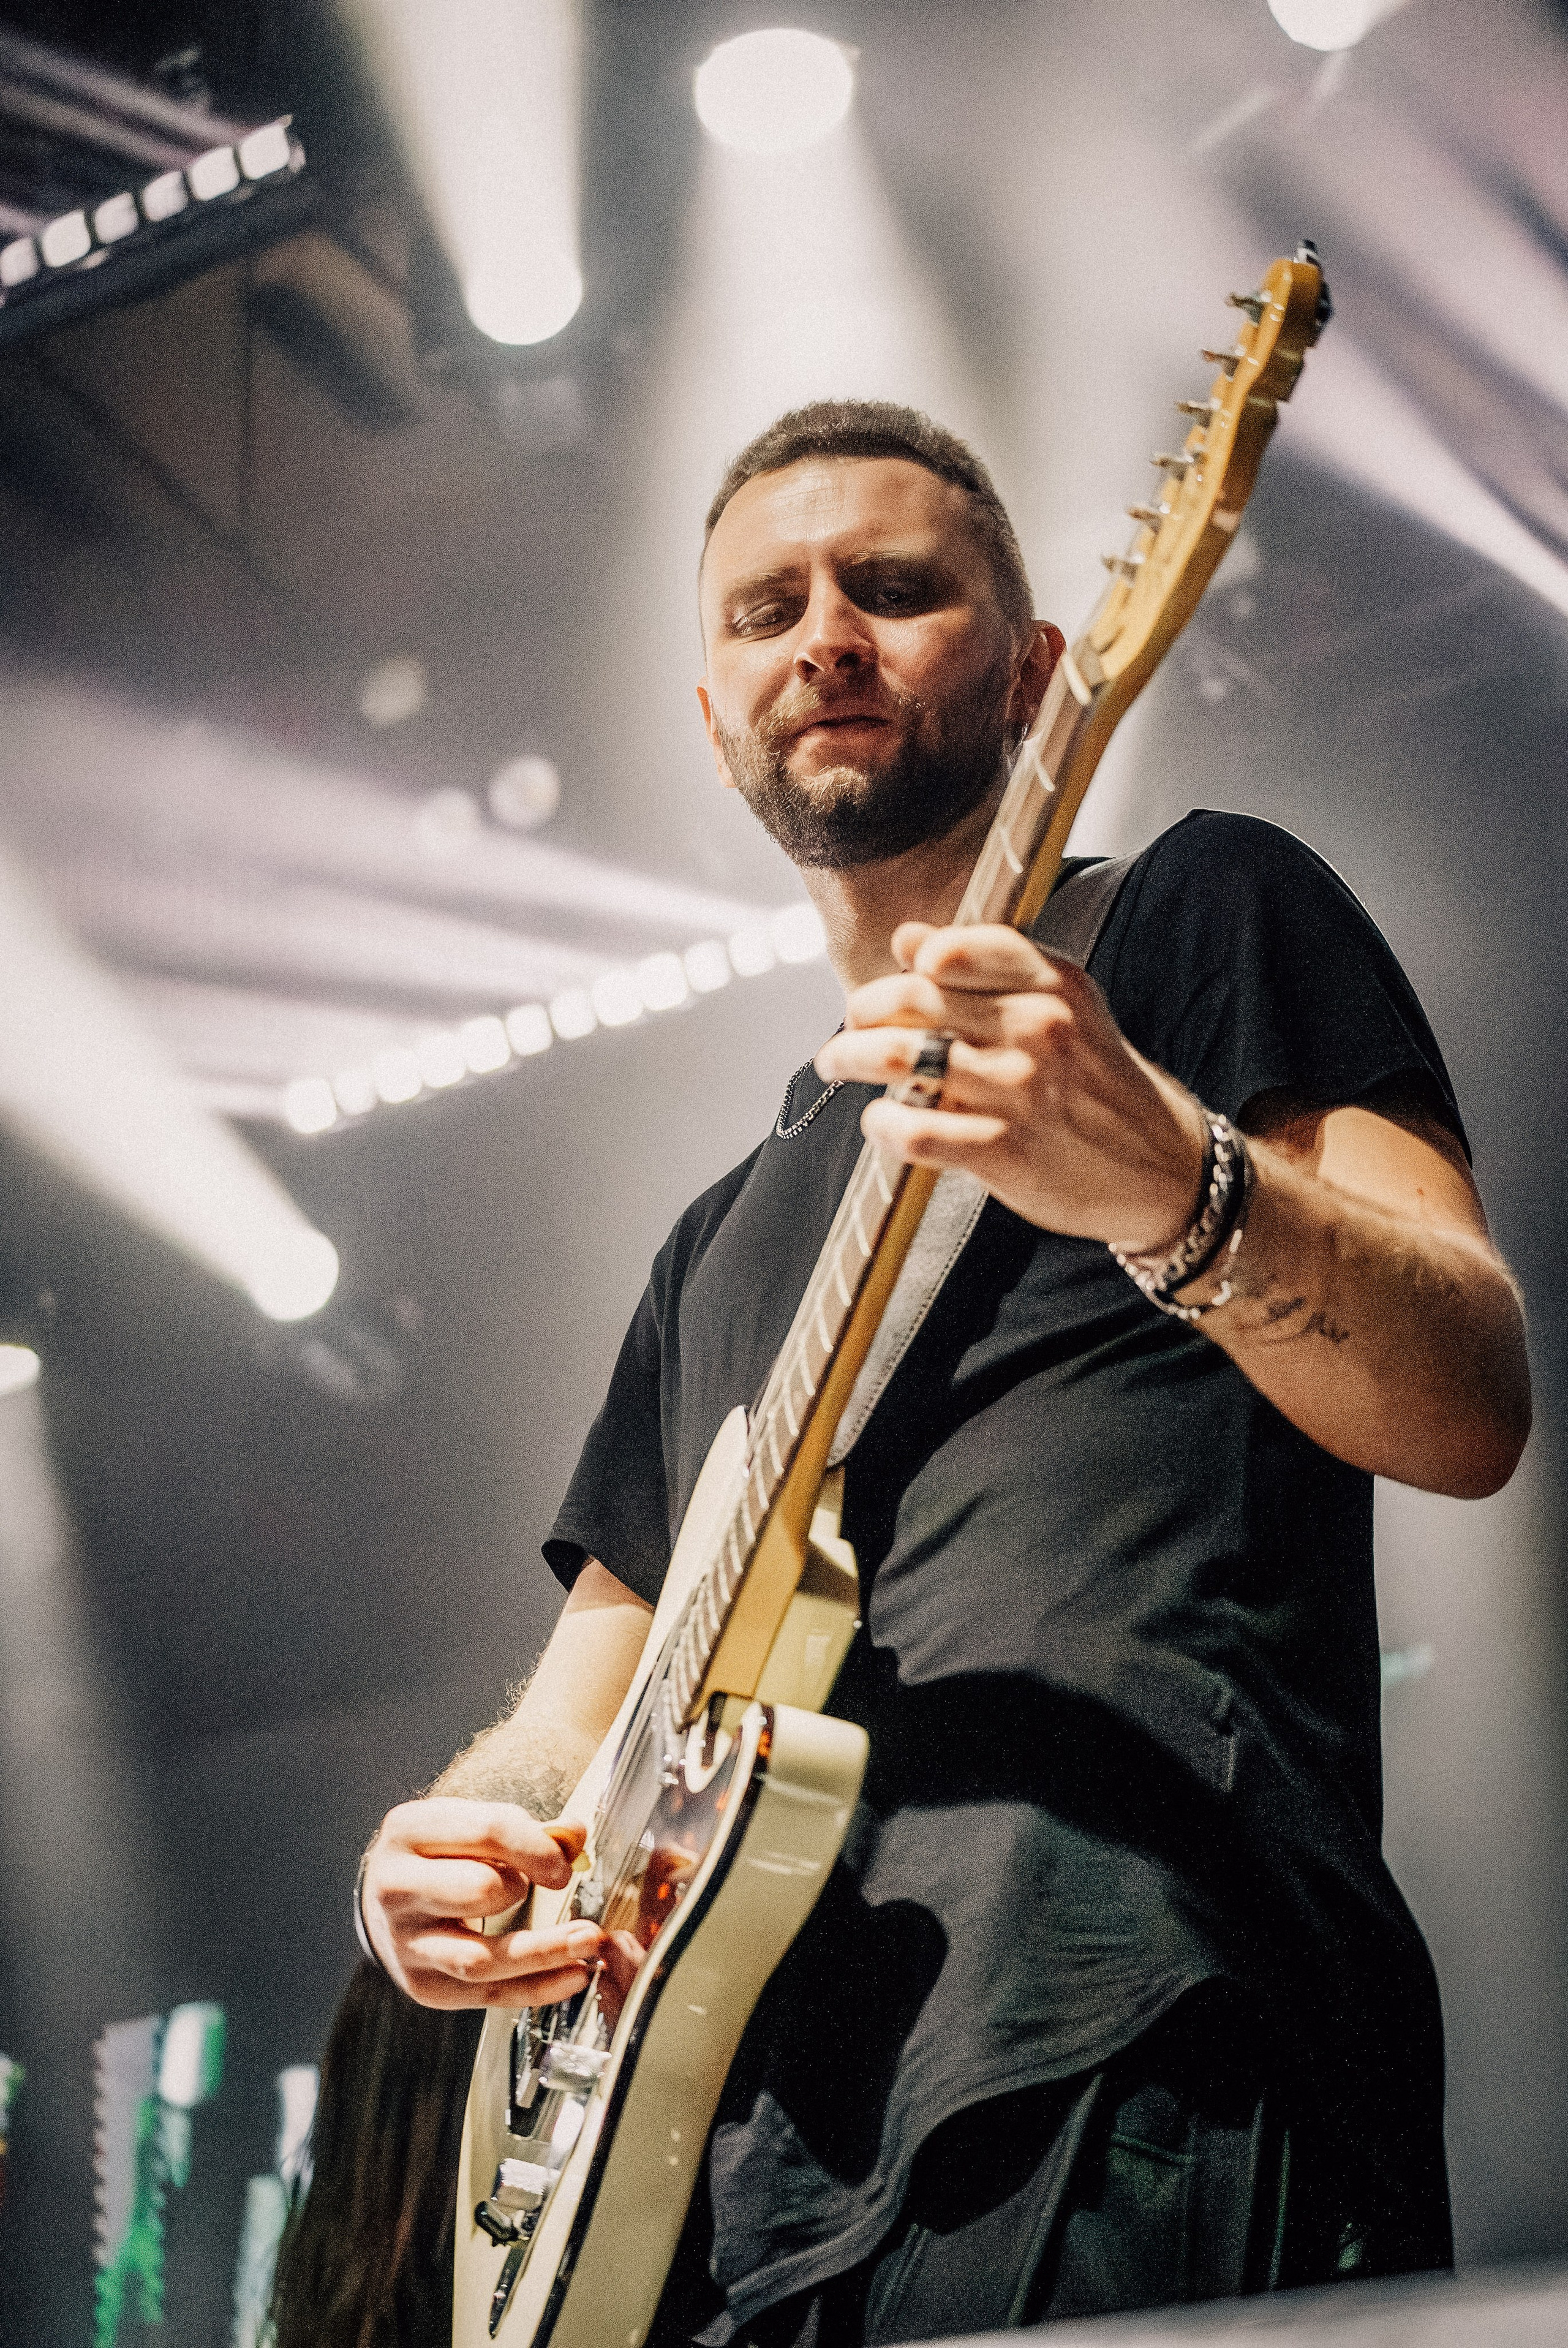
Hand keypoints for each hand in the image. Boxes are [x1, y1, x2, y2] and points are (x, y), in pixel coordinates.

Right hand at [362, 1799, 611, 2009]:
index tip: (564, 1860)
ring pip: (480, 1959)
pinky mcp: (423, 1985)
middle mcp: (396, 1889)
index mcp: (408, 1832)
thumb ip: (521, 1829)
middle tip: (555, 1884)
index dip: (536, 1846)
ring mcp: (406, 1943)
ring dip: (543, 1952)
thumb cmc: (436, 1854)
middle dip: (522, 1888)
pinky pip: (486, 1995)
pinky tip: (572, 1976)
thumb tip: (573, 1834)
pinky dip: (535, 1989)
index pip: (484, 1832)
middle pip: (476, 1892)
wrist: (385, 1899)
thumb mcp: (466, 1824)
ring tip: (588, 1940)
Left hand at [816, 921, 1207, 1252]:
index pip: (956, 948)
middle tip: (847, 1029)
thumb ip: (988, 970)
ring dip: (851, 1059)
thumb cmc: (1099, 1084)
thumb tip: (908, 937)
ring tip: (837, 1065)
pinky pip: (914, 1131)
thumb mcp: (1065, 1009)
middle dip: (861, 1012)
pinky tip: (881, 1123)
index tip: (892, 985)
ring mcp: (1021, 1091)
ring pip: (901, 1059)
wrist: (1163, 1169)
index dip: (908, 964)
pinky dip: (881, 1125)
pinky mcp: (1005, 1152)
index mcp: (1055, 985)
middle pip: (912, 999)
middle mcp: (1038, 1029)